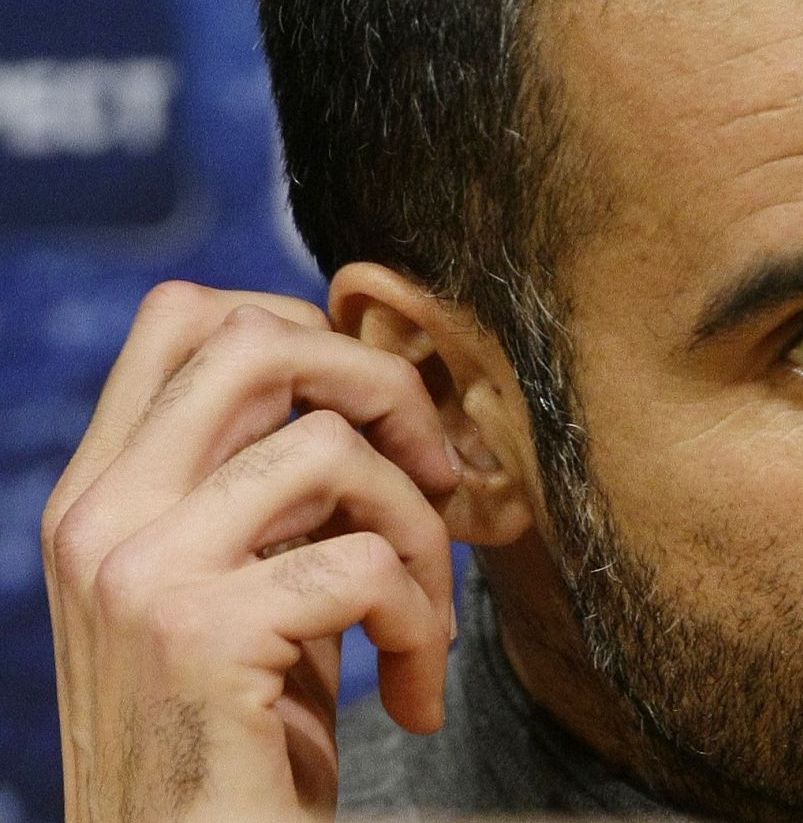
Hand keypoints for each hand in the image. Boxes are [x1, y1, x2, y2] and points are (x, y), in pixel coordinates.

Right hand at [40, 282, 460, 821]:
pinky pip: (365, 564)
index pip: (185, 319)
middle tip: (438, 476)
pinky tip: (411, 694)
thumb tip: (381, 393)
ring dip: (419, 534)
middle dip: (382, 389)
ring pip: (332, 450)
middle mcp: (101, 517)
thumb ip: (279, 497)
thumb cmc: (243, 746)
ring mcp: (139, 571)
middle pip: (255, 341)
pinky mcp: (199, 634)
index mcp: (103, 495)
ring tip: (424, 621)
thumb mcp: (249, 594)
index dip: (309, 331)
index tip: (380, 414)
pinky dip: (421, 625)